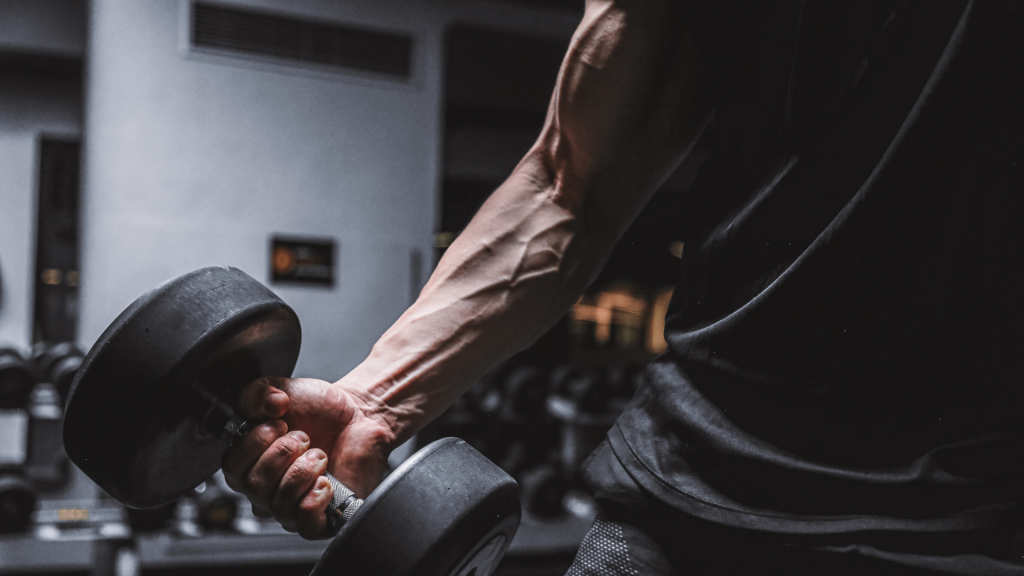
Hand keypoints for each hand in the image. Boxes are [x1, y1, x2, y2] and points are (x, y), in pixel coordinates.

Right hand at [221, 376, 393, 538]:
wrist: (359, 415)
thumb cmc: (319, 410)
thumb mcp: (282, 390)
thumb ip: (258, 392)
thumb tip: (267, 404)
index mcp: (251, 463)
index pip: (232, 468)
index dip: (254, 443)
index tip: (278, 423)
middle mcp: (267, 490)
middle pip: (254, 487)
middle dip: (283, 453)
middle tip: (304, 437)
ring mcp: (292, 507)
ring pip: (279, 505)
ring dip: (302, 471)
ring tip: (319, 454)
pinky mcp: (321, 519)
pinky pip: (305, 525)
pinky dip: (314, 500)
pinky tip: (325, 481)